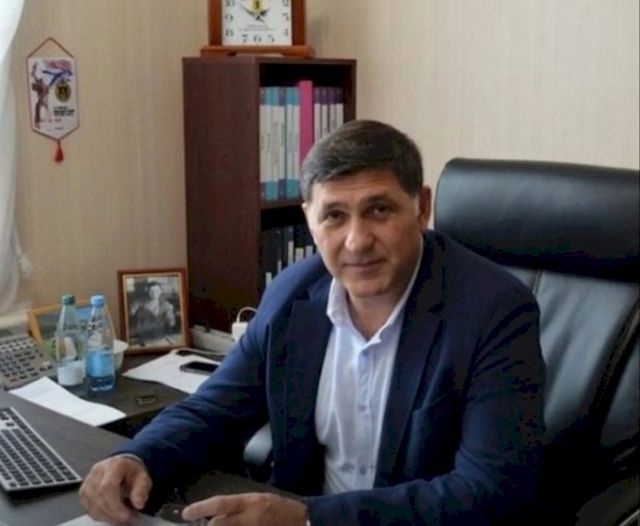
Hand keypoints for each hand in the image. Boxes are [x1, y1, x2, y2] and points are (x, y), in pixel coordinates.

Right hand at [79, 455, 151, 523]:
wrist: (124, 468)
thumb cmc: (132, 472)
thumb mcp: (143, 478)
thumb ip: (141, 490)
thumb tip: (139, 504)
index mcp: (114, 465)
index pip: (108, 486)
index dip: (115, 505)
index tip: (126, 515)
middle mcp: (98, 471)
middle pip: (99, 498)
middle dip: (114, 513)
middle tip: (128, 518)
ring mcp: (88, 482)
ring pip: (92, 506)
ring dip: (107, 516)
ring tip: (121, 517)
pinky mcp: (83, 493)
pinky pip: (89, 509)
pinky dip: (101, 516)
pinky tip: (112, 514)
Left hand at [182, 492, 307, 525]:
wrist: (301, 520)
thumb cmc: (278, 508)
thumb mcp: (257, 500)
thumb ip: (237, 508)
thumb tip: (214, 515)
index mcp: (250, 502)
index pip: (220, 504)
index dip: (200, 508)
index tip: (186, 513)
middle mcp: (250, 517)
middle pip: (218, 524)